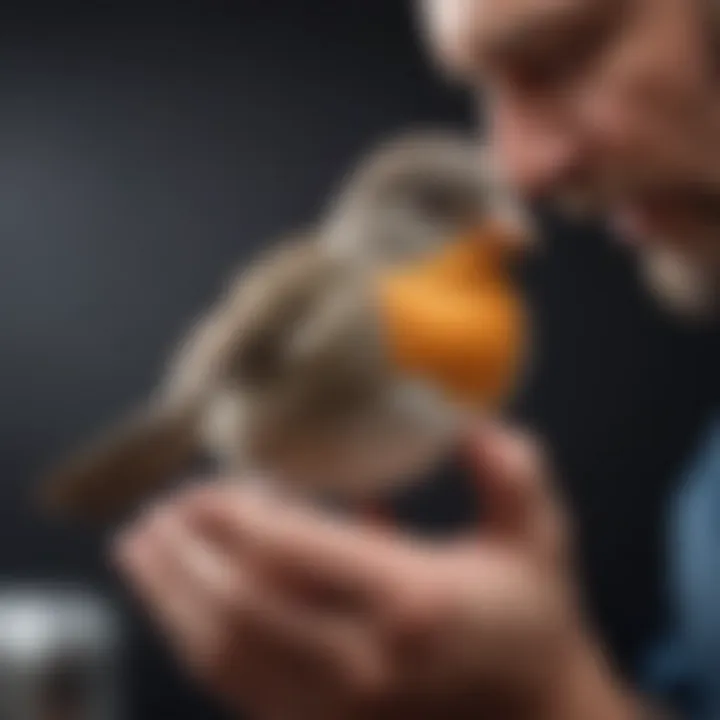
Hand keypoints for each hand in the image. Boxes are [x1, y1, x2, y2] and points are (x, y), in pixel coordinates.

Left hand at [113, 422, 636, 719]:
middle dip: (183, 558)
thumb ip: (512, 474)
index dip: (235, 517)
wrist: (539, 717)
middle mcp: (361, 660)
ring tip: (139, 553)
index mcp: (409, 601)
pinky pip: (240, 689)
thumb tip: (470, 424)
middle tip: (153, 514)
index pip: (291, 556)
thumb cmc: (531, 620)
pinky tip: (177, 606)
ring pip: (225, 655)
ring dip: (171, 600)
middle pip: (239, 608)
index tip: (206, 487)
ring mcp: (337, 706)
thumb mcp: (538, 537)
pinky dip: (198, 644)